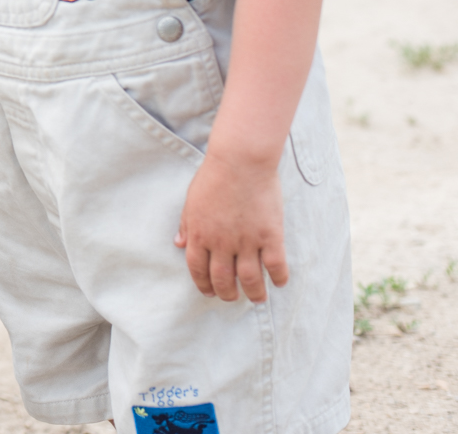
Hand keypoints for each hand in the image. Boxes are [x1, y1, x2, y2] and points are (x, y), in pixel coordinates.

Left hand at [175, 151, 286, 301]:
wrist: (240, 160)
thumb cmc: (214, 176)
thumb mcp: (191, 199)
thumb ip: (186, 224)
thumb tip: (178, 244)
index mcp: (199, 234)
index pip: (197, 269)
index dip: (203, 284)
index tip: (209, 292)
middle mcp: (221, 243)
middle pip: (223, 280)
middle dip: (227, 294)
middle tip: (232, 297)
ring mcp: (247, 241)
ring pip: (250, 279)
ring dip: (253, 293)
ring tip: (257, 298)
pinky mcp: (270, 236)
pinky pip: (276, 266)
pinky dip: (278, 278)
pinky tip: (278, 282)